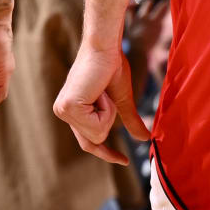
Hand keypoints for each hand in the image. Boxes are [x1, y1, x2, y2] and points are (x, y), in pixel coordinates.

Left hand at [53, 43, 149, 164]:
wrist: (105, 48)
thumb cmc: (112, 66)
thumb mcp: (122, 100)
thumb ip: (129, 120)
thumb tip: (145, 138)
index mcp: (73, 111)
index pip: (88, 142)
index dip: (106, 154)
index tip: (124, 161)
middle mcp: (64, 112)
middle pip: (95, 140)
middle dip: (109, 118)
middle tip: (104, 93)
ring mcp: (63, 111)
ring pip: (98, 134)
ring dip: (108, 112)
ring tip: (101, 90)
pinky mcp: (68, 108)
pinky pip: (97, 125)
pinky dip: (106, 108)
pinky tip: (98, 91)